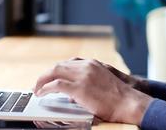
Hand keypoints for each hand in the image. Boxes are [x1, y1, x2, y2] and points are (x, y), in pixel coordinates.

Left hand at [33, 58, 151, 124]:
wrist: (128, 102)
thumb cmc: (119, 98)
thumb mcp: (103, 82)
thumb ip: (89, 82)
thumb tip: (74, 95)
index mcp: (92, 64)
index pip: (69, 62)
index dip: (57, 70)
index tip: (51, 76)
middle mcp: (86, 66)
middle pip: (59, 65)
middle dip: (47, 74)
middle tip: (39, 83)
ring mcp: (82, 76)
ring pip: (55, 71)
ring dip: (43, 80)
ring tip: (37, 89)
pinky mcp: (79, 89)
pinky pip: (56, 85)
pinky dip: (46, 88)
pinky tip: (42, 93)